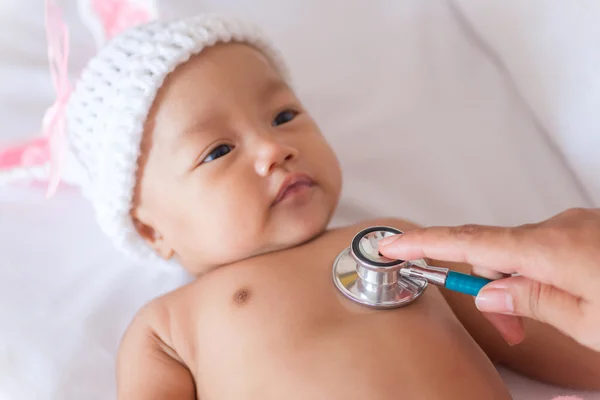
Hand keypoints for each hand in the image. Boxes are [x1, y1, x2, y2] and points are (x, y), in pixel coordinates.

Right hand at [379, 208, 599, 351]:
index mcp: (550, 248)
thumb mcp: (590, 322)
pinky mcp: (589, 229)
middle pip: (496, 253)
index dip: (423, 243)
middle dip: (493, 289)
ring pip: (523, 252)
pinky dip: (542, 271)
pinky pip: (547, 246)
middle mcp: (559, 227)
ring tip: (549, 318)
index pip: (468, 242)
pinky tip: (566, 294)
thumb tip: (491, 292)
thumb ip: (533, 301)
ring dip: (522, 284)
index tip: (393, 245)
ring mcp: (576, 224)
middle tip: (511, 328)